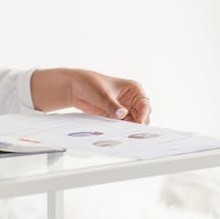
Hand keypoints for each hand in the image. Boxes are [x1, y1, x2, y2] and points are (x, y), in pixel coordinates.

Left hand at [32, 68, 150, 123]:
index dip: (143, 115)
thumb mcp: (102, 95)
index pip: (144, 104)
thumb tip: (122, 114)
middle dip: (138, 124)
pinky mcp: (116, 116)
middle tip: (132, 133)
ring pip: (133, 122)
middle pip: (142, 116)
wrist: (74, 88)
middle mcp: (132, 100)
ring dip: (129, 128)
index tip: (138, 123)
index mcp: (134, 89)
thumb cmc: (89, 83)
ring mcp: (124, 108)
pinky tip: (117, 134)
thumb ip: (113, 106)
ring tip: (123, 134)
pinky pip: (122, 125)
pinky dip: (121, 130)